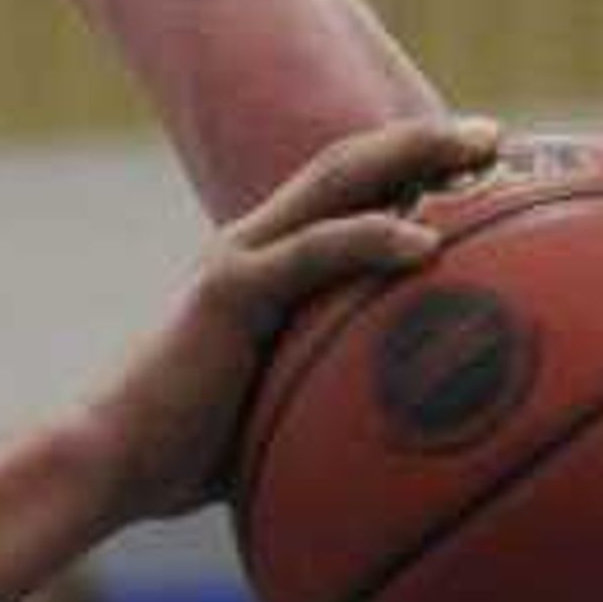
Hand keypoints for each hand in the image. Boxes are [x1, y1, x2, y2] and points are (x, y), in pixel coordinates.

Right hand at [78, 117, 499, 528]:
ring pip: (339, 182)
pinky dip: (373, 240)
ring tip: (482, 150)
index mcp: (261, 268)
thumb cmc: (184, 460)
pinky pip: (316, 253)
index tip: (476, 169)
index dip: (406, 170)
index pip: (342, 196)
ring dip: (413, 156)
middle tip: (495, 136)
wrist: (107, 465)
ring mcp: (239, 259)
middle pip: (350, 165)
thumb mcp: (274, 419)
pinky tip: (428, 244)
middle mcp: (251, 245)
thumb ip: (324, 406)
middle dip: (424, 141)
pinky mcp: (231, 292)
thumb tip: (395, 447)